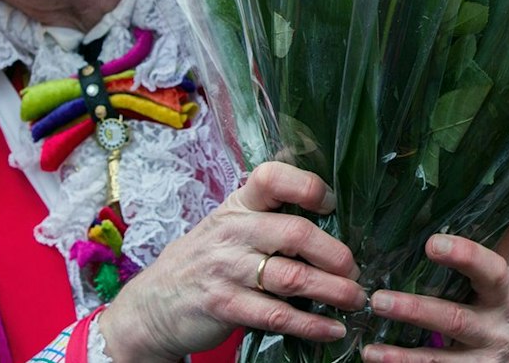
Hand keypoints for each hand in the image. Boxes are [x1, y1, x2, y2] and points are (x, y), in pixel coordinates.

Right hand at [101, 161, 367, 362]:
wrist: (153, 305)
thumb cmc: (205, 262)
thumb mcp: (228, 228)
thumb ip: (267, 219)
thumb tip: (330, 223)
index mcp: (238, 206)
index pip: (271, 177)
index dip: (307, 186)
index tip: (331, 204)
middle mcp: (233, 232)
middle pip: (295, 233)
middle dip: (335, 254)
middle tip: (355, 270)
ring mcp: (226, 269)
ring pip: (292, 277)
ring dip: (333, 292)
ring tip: (354, 301)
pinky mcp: (224, 305)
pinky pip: (276, 315)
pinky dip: (310, 325)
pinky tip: (332, 329)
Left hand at [362, 203, 508, 362]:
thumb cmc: (500, 306)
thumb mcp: (507, 272)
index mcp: (502, 292)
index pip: (489, 271)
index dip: (465, 256)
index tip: (432, 244)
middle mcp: (494, 328)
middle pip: (456, 319)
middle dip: (418, 310)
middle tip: (379, 298)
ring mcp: (481, 360)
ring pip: (441, 359)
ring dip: (403, 355)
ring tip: (369, 347)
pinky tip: (373, 358)